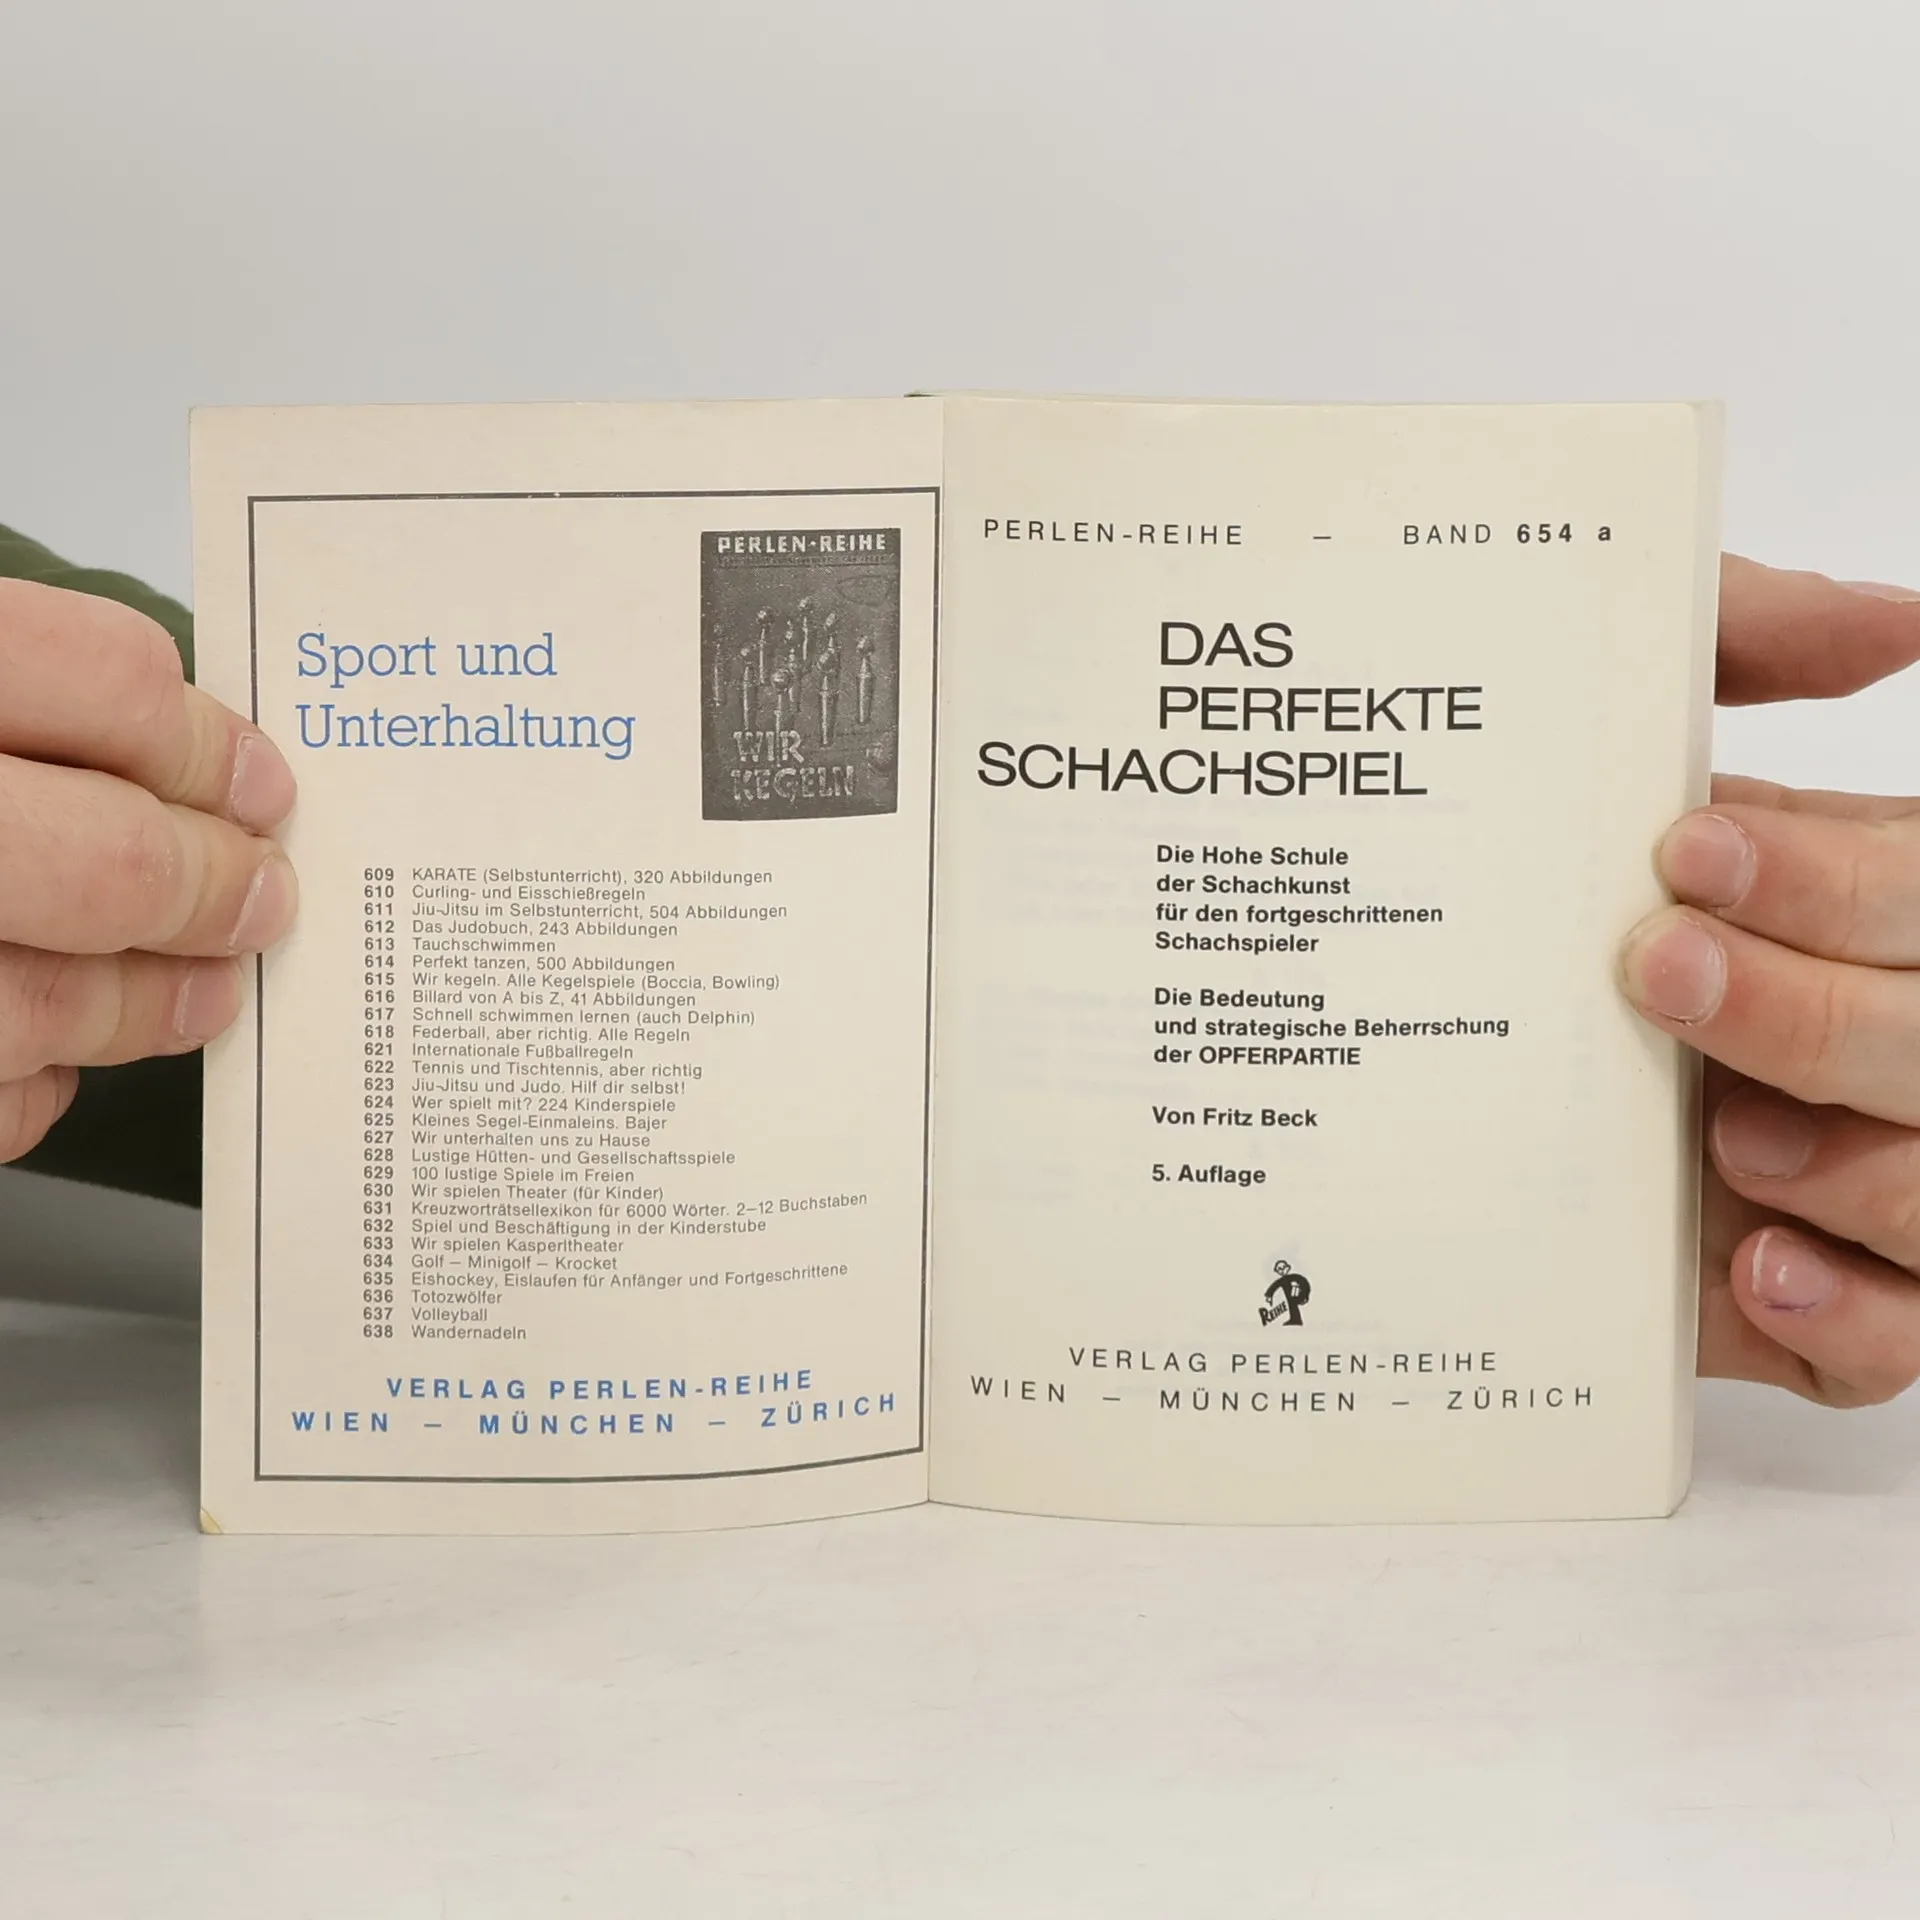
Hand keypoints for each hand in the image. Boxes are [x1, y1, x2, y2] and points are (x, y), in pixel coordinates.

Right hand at [0, 579, 297, 1161]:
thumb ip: (44, 701)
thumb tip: (198, 754)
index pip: (110, 685)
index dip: (210, 745)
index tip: (265, 789)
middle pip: (109, 864)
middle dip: (213, 889)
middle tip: (266, 901)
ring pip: (47, 1004)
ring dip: (152, 1007)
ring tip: (206, 997)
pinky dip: (35, 1081)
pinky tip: (52, 1050)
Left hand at [1619, 557, 1919, 1404]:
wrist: (1419, 1087)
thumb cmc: (1557, 894)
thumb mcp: (1623, 745)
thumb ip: (1741, 646)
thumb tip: (1890, 621)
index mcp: (1876, 911)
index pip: (1918, 893)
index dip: (1830, 882)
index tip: (1686, 851)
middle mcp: (1891, 1043)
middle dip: (1813, 1014)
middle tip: (1659, 975)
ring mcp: (1869, 1182)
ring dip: (1849, 1167)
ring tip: (1721, 1137)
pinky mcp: (1821, 1310)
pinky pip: (1899, 1342)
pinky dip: (1849, 1315)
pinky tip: (1756, 1268)